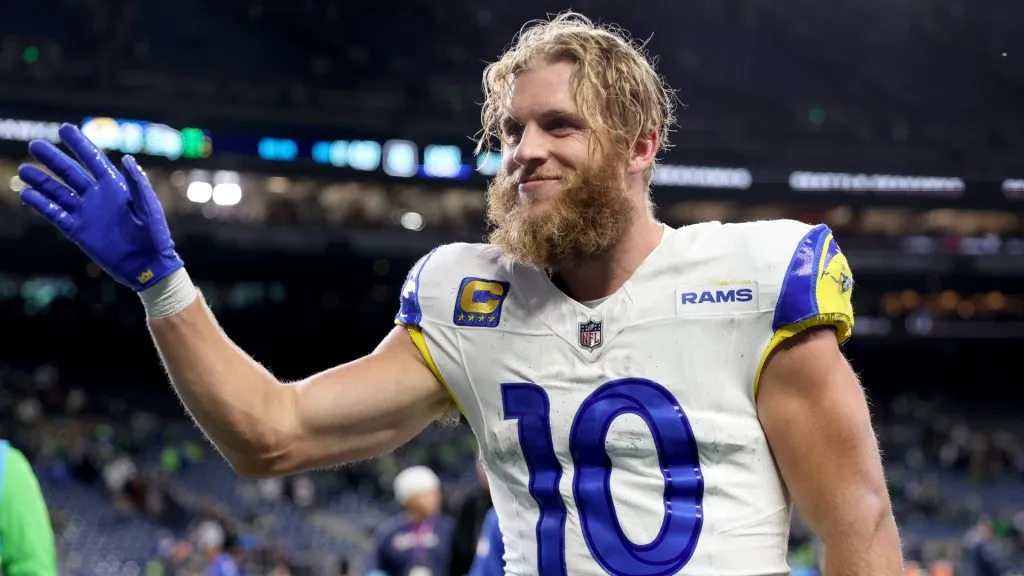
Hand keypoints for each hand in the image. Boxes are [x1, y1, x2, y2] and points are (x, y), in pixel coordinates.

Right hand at [18, 123, 183, 291]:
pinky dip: (42, 205)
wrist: (148, 267)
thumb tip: (126, 158)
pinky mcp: (78, 231)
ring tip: (23, 170)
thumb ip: (138, 184)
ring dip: (42, 181)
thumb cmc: (155, 237)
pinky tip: (26, 195)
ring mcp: (87, 214)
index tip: (64, 128)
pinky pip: (56, 215)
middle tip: (35, 145)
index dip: (80, 144)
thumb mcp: (149, 209)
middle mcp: (99, 197)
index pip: (94, 160)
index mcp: (116, 188)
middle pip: (71, 173)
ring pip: (59, 192)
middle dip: (54, 159)